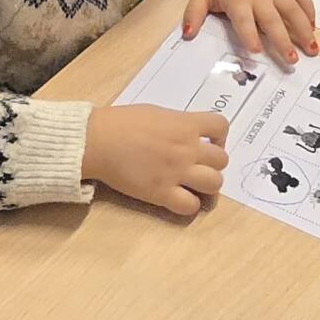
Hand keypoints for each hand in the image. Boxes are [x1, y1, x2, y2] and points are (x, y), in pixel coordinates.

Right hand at [83, 105, 227, 215]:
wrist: (97, 141)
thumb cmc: (120, 122)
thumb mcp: (156, 113)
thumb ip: (177, 124)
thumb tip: (187, 133)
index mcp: (185, 124)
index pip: (221, 126)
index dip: (219, 136)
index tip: (208, 142)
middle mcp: (187, 149)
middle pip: (222, 160)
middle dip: (213, 163)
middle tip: (197, 166)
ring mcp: (176, 172)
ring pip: (214, 183)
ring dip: (207, 185)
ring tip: (192, 184)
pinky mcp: (162, 193)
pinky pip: (191, 206)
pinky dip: (189, 204)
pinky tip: (178, 198)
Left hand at [184, 0, 317, 64]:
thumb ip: (193, 14)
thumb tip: (187, 34)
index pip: (244, 20)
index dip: (250, 35)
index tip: (257, 51)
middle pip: (273, 20)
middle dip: (283, 40)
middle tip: (292, 60)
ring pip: (293, 9)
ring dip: (304, 29)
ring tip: (312, 48)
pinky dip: (309, 10)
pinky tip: (313, 26)